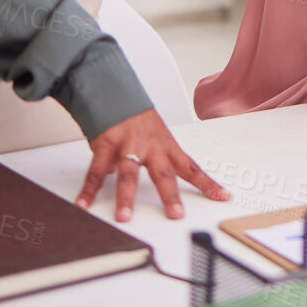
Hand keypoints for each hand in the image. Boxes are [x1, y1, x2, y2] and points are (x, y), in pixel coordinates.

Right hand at [75, 107, 229, 221]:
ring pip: (128, 173)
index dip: (208, 184)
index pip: (191, 168)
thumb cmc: (136, 117)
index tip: (224, 197)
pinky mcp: (105, 143)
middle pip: (163, 173)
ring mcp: (128, 145)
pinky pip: (95, 170)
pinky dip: (88, 189)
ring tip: (124, 217)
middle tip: (176, 215)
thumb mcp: (152, 136)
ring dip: (125, 197)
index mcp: (166, 146)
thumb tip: (147, 181)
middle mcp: (150, 146)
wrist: (114, 89)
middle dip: (170, 196)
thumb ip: (148, 159)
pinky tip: (83, 204)